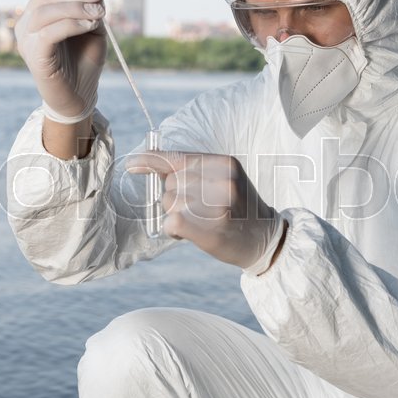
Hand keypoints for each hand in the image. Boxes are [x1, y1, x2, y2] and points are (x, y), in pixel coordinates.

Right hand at [15, 0, 106, 123]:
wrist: (79, 97)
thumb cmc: (84, 62)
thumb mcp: (92, 29)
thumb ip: (91, 9)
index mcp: (38, 14)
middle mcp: (27, 25)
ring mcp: (28, 41)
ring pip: (45, 11)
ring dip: (75, 6)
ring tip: (99, 11)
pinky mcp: (35, 58)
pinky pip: (49, 33)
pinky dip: (71, 24)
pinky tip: (90, 24)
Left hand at [126, 151, 284, 272]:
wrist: (264, 240)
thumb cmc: (238, 211)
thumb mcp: (224, 181)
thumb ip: (193, 171)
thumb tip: (150, 163)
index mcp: (225, 163)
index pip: (179, 158)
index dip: (152, 160)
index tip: (132, 164)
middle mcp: (222, 180)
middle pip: (171, 183)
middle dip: (174, 198)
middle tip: (198, 211)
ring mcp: (217, 204)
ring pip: (170, 203)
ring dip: (176, 215)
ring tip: (200, 222)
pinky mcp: (209, 228)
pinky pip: (172, 221)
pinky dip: (173, 229)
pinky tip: (188, 233)